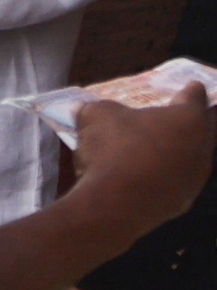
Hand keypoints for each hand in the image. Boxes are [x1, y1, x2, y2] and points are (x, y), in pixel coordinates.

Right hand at [68, 84, 216, 230]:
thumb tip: (85, 108)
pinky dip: (168, 173)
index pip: (196, 97)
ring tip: (157, 145)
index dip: (192, 89)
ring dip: (179, 149)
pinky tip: (147, 172)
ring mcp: (196, 176)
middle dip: (193, 120)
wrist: (115, 203)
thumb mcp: (96, 115)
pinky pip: (179, 179)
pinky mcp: (185, 200)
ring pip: (194, 156)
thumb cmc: (112, 148)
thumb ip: (99, 108)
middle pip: (205, 128)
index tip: (192, 85)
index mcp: (188, 119)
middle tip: (180, 115)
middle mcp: (201, 147)